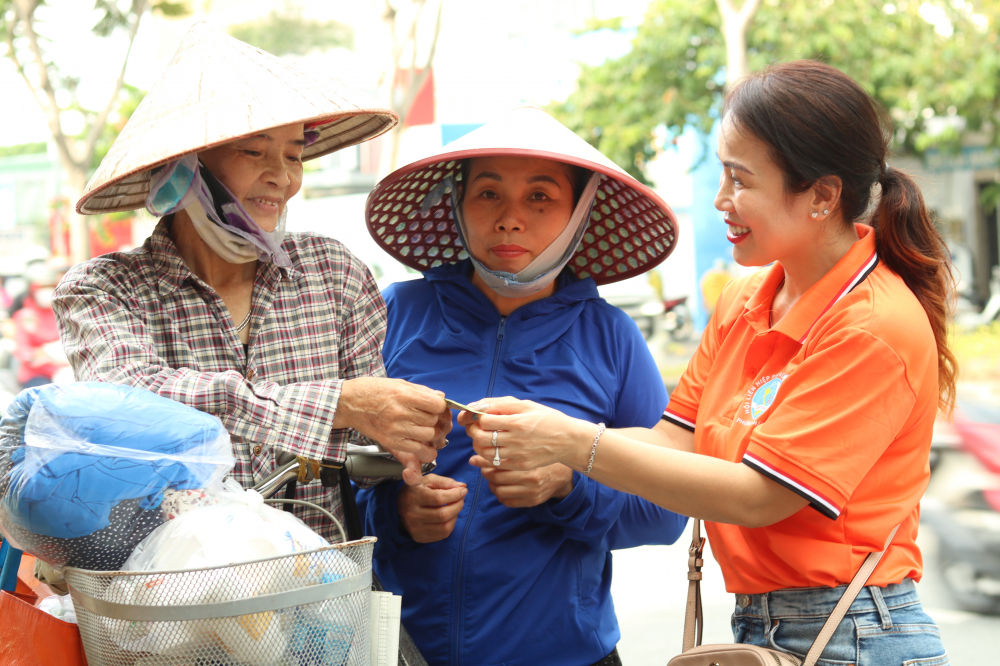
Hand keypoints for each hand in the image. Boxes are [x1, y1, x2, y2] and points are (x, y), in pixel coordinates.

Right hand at [336, 377, 449, 479]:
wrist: (349, 403)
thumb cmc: (373, 391)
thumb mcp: (398, 384)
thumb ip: (421, 391)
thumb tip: (441, 397)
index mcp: (404, 395)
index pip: (437, 404)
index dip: (440, 406)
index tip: (436, 406)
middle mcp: (401, 413)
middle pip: (434, 421)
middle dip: (436, 420)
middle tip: (430, 418)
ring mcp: (396, 429)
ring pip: (429, 436)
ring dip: (431, 434)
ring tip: (425, 429)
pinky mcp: (391, 442)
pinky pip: (419, 451)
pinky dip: (426, 451)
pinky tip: (424, 445)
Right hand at [397, 474, 467, 542]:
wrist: (399, 507)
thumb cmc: (417, 490)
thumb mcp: (428, 480)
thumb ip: (445, 482)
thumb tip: (462, 486)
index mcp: (413, 497)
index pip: (439, 498)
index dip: (455, 494)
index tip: (463, 490)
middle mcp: (412, 515)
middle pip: (443, 515)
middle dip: (458, 506)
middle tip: (461, 499)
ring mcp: (415, 529)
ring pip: (445, 527)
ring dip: (455, 516)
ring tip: (455, 507)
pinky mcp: (419, 538)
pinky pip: (442, 535)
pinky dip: (450, 525)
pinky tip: (449, 517)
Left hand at [460, 397, 594, 471]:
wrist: (568, 440)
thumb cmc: (547, 419)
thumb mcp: (527, 405)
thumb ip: (502, 404)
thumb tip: (478, 406)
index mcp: (518, 422)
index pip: (485, 420)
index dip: (476, 417)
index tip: (478, 415)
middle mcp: (516, 440)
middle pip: (480, 437)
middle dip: (472, 431)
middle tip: (475, 427)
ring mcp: (518, 455)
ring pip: (485, 453)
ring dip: (478, 445)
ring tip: (483, 438)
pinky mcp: (520, 465)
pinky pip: (495, 464)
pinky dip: (488, 457)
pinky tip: (492, 449)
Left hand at [469, 455, 573, 507]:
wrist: (562, 472)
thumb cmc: (540, 455)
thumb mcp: (524, 445)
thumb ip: (501, 447)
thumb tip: (473, 458)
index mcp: (528, 461)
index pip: (496, 462)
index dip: (483, 460)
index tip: (478, 457)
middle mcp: (530, 478)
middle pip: (495, 477)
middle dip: (486, 471)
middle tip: (486, 467)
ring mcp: (531, 491)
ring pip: (498, 490)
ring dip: (492, 484)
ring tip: (494, 477)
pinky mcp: (532, 501)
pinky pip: (507, 501)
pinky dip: (500, 494)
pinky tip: (503, 486)